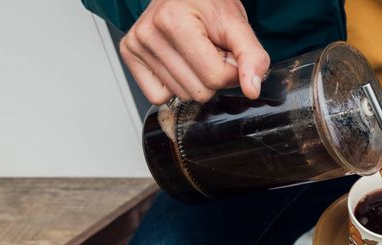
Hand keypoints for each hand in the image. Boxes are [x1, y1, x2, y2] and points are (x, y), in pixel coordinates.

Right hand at [119, 0, 270, 103]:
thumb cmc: (208, 2)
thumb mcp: (237, 24)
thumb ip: (252, 56)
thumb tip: (252, 89)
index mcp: (175, 21)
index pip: (215, 78)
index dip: (230, 71)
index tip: (227, 53)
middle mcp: (149, 33)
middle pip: (198, 92)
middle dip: (213, 77)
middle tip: (210, 51)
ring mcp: (136, 45)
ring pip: (181, 96)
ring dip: (195, 80)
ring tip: (195, 53)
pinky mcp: (129, 55)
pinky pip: (158, 97)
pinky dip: (174, 85)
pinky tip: (178, 62)